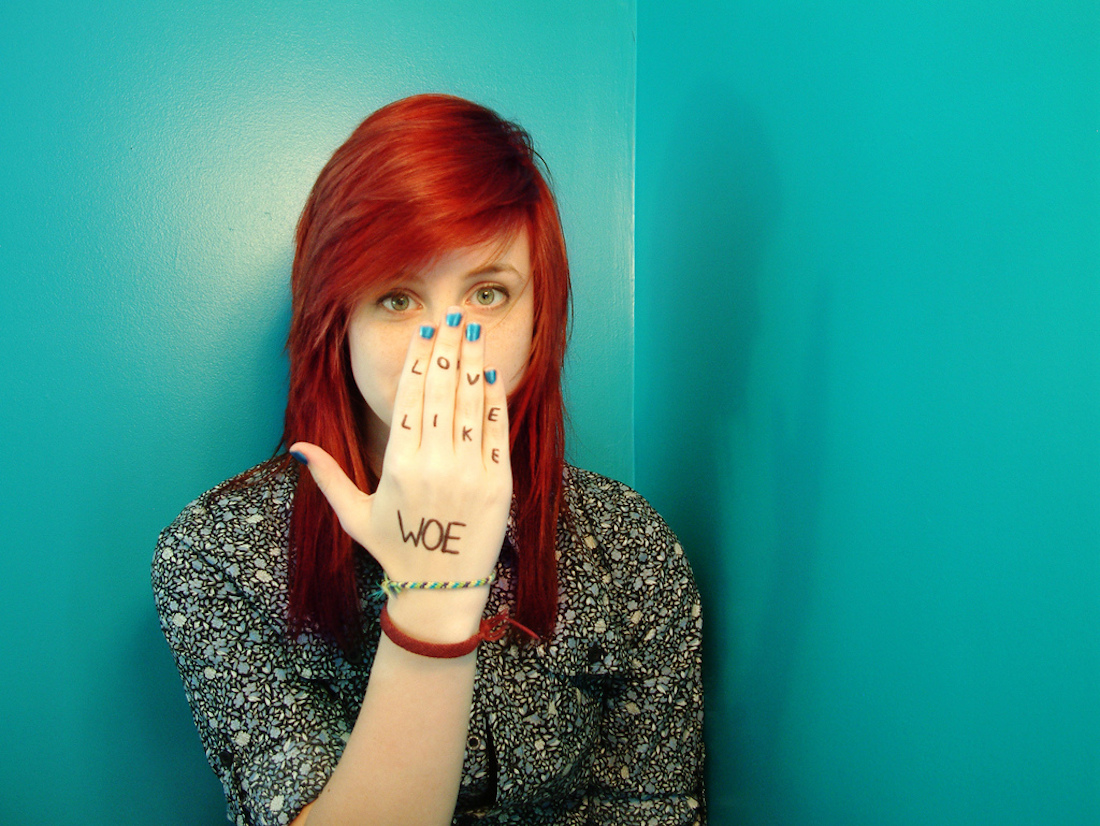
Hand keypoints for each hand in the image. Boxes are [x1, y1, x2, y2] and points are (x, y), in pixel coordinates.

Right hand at [290, 308, 511, 638]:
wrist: (440, 589)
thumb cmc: (395, 549)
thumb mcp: (354, 515)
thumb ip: (329, 477)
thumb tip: (297, 448)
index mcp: (399, 466)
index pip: (411, 400)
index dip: (418, 362)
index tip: (425, 333)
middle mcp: (434, 465)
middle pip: (442, 393)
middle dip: (448, 350)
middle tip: (453, 316)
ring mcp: (469, 473)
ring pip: (470, 405)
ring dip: (473, 363)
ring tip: (474, 330)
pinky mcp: (498, 484)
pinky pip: (496, 432)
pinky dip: (494, 400)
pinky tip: (490, 372)